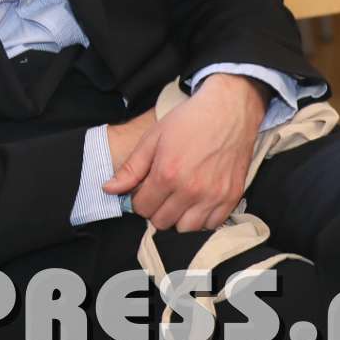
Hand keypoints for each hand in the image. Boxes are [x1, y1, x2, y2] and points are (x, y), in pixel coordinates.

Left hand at [103, 75, 266, 232]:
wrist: (228, 110)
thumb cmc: (188, 121)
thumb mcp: (153, 138)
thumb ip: (131, 168)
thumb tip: (108, 189)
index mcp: (167, 175)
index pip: (143, 209)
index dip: (139, 201)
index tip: (144, 190)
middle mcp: (190, 190)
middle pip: (163, 222)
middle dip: (156, 210)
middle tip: (160, 194)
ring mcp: (213, 196)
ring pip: (186, 229)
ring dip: (178, 218)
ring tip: (178, 200)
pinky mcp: (231, 198)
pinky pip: (212, 225)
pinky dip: (202, 219)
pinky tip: (197, 203)